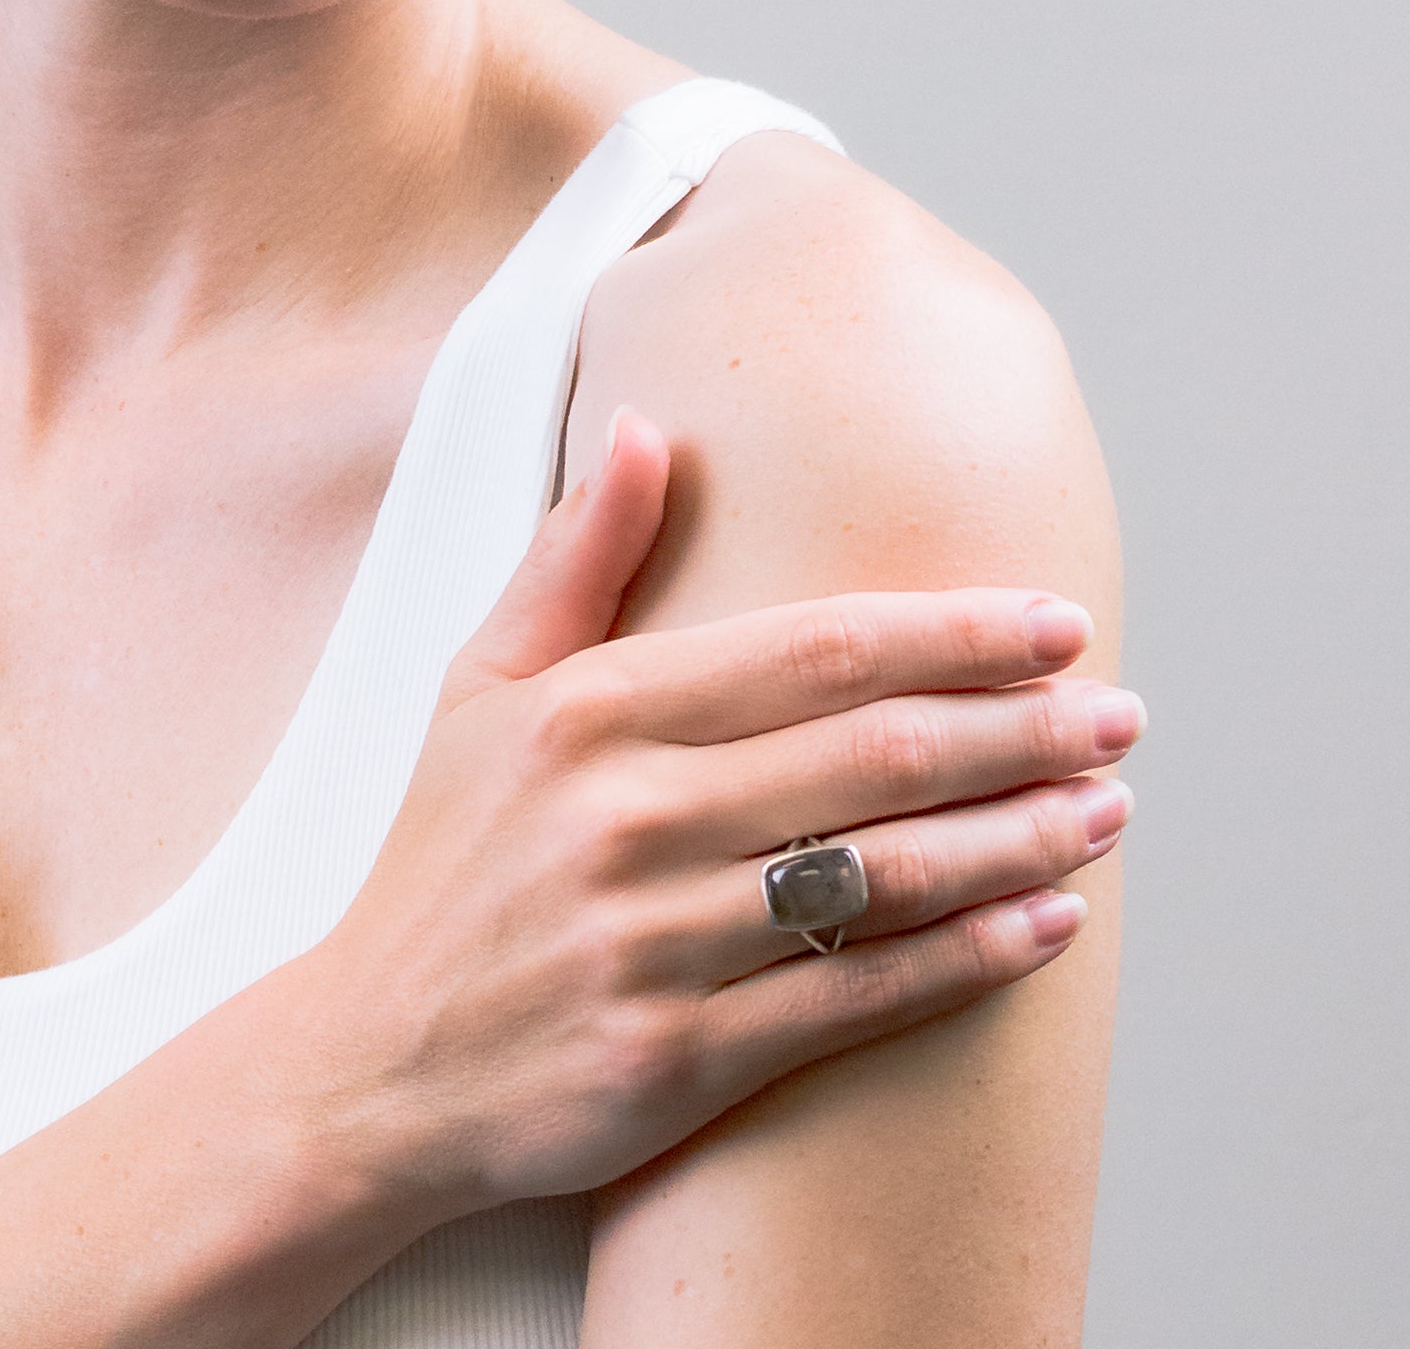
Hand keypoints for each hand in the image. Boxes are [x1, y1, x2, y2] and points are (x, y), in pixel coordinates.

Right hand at [303, 412, 1141, 1216]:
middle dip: (1021, 728)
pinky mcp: (677, 1056)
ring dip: (1018, 837)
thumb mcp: (479, 687)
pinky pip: (855, 996)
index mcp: (588, 712)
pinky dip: (966, 959)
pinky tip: (1043, 925)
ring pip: (884, 875)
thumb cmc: (443, 861)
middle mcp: (625, 817)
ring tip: (1107, 811)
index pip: (814, 649)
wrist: (371, 1061)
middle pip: (875, 754)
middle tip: (1119, 714)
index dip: (953, 632)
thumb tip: (648, 429)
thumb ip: (573, 557)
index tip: (1051, 623)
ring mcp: (652, 942)